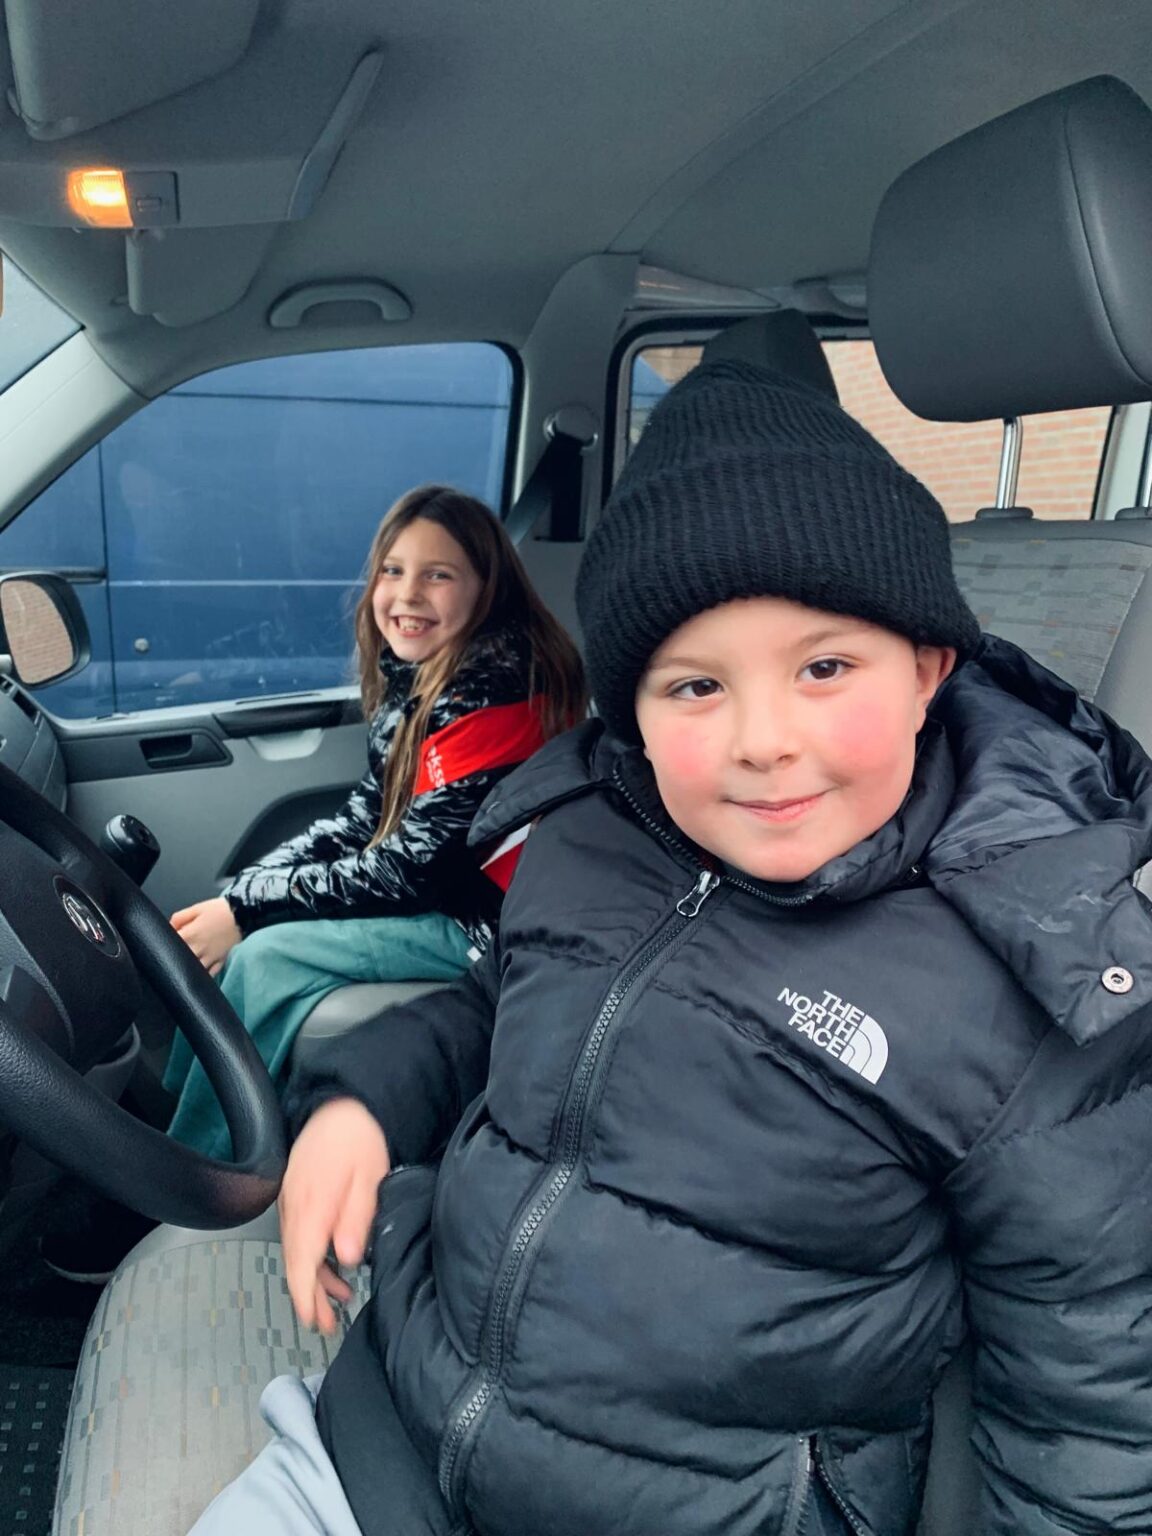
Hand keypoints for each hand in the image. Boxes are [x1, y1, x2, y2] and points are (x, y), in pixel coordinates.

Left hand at [170, 897, 241, 975]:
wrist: (245, 914)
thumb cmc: (221, 910)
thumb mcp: (197, 908)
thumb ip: (179, 917)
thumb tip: (169, 927)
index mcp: (190, 934)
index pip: (170, 944)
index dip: (165, 944)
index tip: (166, 942)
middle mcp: (198, 949)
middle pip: (179, 960)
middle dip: (175, 958)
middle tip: (173, 955)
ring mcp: (210, 957)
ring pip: (193, 970)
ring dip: (187, 969)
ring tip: (185, 966)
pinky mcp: (221, 961)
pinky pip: (209, 974)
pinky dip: (203, 975)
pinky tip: (199, 974)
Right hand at [280, 1098, 390, 1334]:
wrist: (341, 1106)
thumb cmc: (358, 1137)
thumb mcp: (370, 1178)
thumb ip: (357, 1218)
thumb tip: (346, 1256)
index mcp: (311, 1204)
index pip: (301, 1261)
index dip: (305, 1295)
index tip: (312, 1318)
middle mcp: (294, 1206)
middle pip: (295, 1262)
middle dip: (309, 1297)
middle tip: (326, 1323)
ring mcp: (291, 1201)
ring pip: (297, 1251)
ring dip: (314, 1278)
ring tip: (337, 1298)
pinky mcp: (295, 1196)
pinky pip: (299, 1235)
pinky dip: (312, 1256)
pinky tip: (331, 1265)